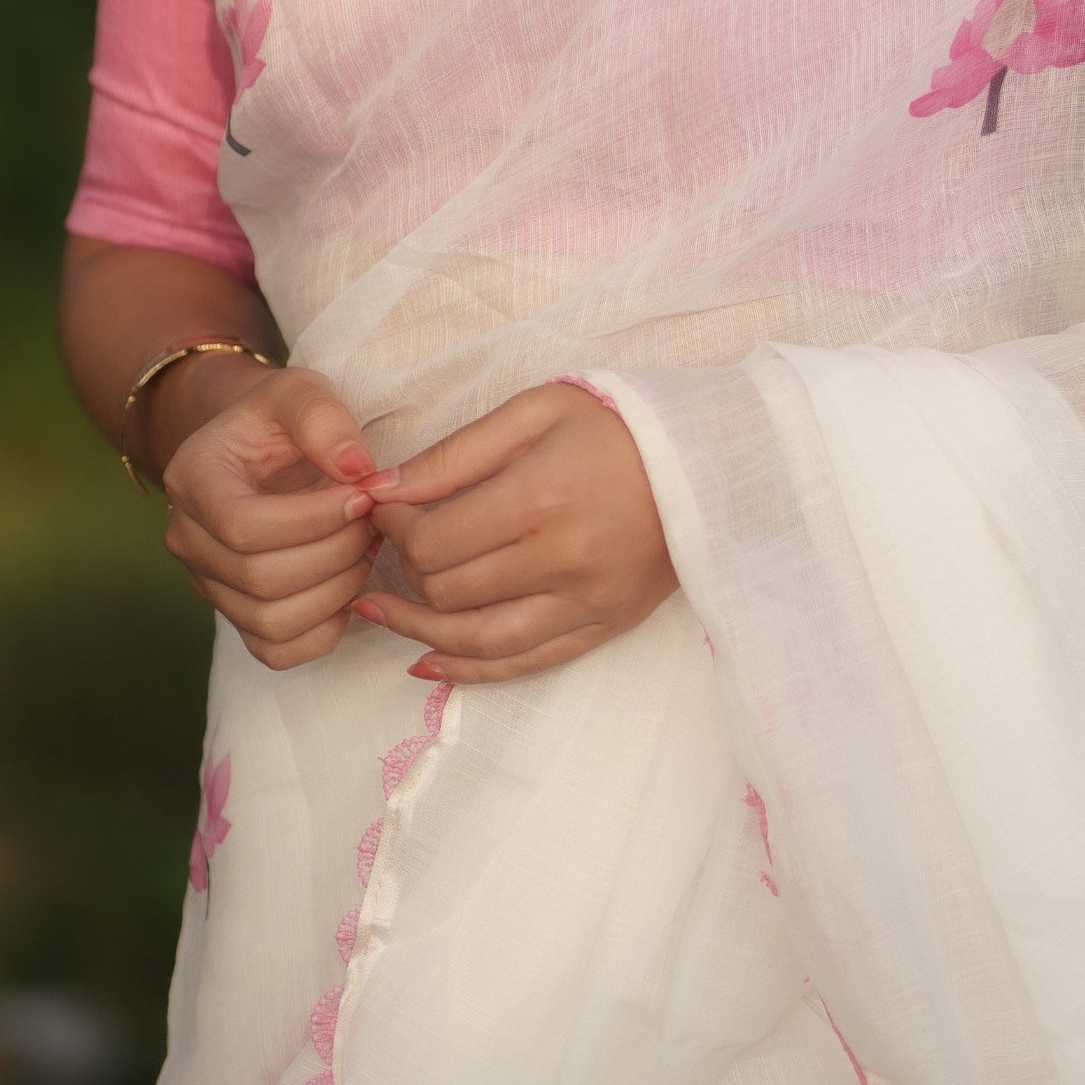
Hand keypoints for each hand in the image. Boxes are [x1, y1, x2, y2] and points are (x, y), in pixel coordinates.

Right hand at [160, 364, 399, 669]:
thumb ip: (324, 418)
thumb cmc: (280, 421)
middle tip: (375, 522)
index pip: (243, 525)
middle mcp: (188, 541)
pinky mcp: (237, 617)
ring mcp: (209, 585)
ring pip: (271, 621)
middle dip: (335, 553)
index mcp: (192, 480)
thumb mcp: (299, 391)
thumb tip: (358, 469)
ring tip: (367, 547)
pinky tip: (349, 585)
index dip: (312, 520)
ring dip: (336, 590)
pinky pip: (277, 651)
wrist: (259, 451)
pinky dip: (324, 630)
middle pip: (261, 578)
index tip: (362, 497)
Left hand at [358, 382, 674, 685]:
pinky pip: (524, 665)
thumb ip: (455, 454)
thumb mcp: (535, 412)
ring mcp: (584, 604)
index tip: (389, 508)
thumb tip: (381, 490)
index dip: (396, 528)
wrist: (705, 461)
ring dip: (418, 632)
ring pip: (478, 640)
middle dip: (407, 568)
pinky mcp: (602, 628)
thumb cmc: (616, 426)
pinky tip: (428, 663)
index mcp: (538, 499)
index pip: (435, 540)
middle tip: (396, 544)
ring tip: (379, 613)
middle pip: (450, 591)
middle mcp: (560, 561)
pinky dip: (470, 672)